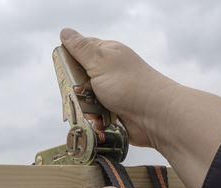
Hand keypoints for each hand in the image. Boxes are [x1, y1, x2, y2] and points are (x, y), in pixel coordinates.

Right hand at [60, 28, 177, 146]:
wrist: (155, 117)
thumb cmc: (130, 84)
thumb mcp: (100, 61)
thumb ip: (81, 49)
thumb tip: (65, 31)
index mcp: (106, 53)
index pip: (79, 49)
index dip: (69, 59)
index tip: (67, 70)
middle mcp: (108, 72)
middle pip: (78, 78)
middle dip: (75, 89)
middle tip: (82, 92)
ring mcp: (110, 93)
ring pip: (84, 99)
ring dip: (85, 108)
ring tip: (94, 110)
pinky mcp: (112, 112)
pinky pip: (93, 116)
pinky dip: (94, 120)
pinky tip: (99, 121)